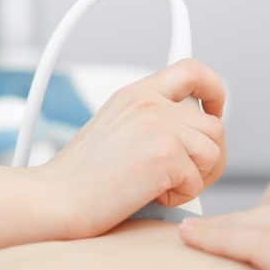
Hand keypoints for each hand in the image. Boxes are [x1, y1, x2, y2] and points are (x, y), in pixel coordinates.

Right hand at [40, 59, 226, 237]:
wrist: (55, 199)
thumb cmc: (78, 178)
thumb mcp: (114, 130)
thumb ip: (150, 122)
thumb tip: (192, 136)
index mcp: (136, 94)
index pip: (191, 70)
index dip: (214, 90)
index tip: (215, 111)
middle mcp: (149, 103)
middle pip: (213, 125)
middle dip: (208, 157)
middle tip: (185, 177)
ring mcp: (158, 125)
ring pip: (212, 153)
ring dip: (193, 179)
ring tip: (159, 188)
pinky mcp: (165, 154)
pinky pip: (197, 181)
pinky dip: (178, 197)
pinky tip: (148, 196)